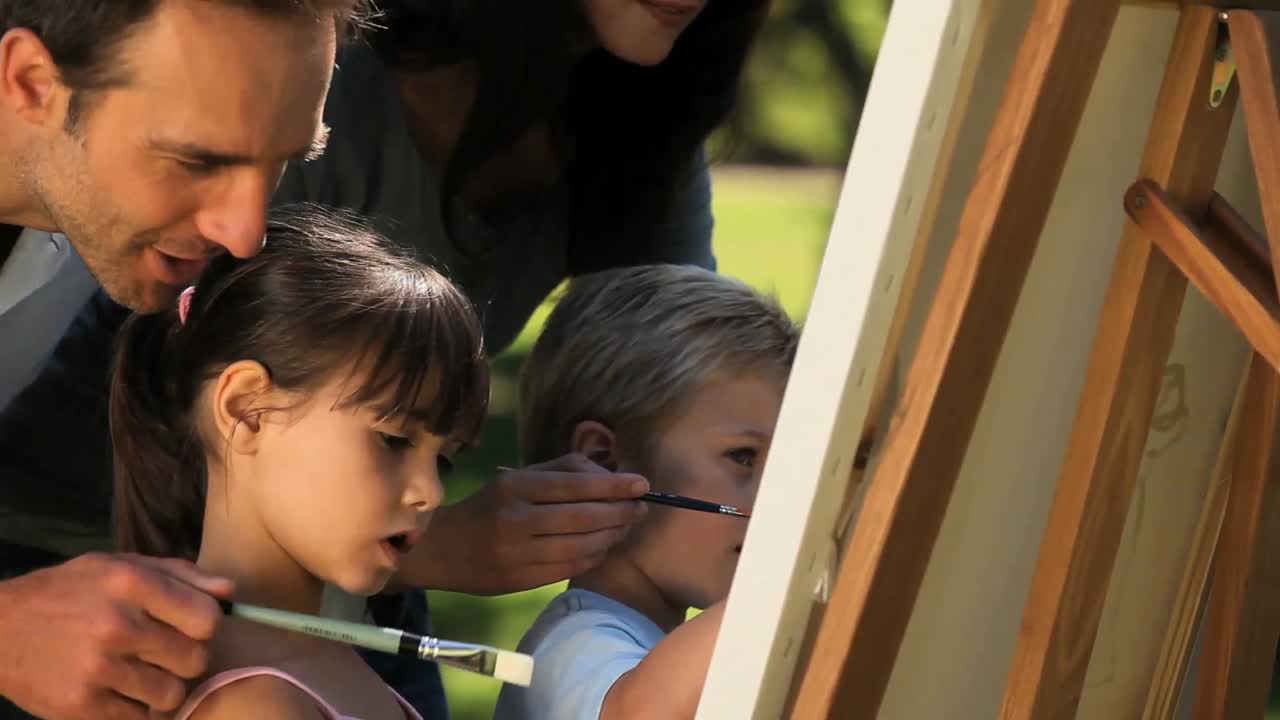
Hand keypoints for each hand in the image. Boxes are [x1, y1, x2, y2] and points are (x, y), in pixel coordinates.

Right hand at [0, 552, 233, 719]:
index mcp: (130, 584)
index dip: (204, 626)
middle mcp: (116, 625)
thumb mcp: (118, 565)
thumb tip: (229, 592)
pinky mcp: (81, 705)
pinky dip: (135, 710)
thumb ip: (180, 574)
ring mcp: (97, 669)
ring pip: (171, 694)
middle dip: (186, 658)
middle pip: (195, 659)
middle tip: (165, 652)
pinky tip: (119, 690)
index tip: (189, 627)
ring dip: (163, 687)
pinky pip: (138, 719)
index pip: (206, 619)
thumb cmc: (67, 592)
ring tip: (143, 673)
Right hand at [408, 453, 649, 594]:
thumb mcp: (516, 477)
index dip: (613, 486)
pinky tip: (604, 547)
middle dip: (619, 512)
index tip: (642, 484)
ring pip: (580, 546)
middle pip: (582, 517)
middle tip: (641, 507)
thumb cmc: (489, 506)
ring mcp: (518, 553)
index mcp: (515, 486)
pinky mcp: (520, 580)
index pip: (575, 485)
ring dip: (611, 536)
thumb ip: (562, 470)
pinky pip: (569, 568)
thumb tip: (610, 474)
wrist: (441, 548)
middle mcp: (516, 519)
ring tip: (627, 526)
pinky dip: (594, 557)